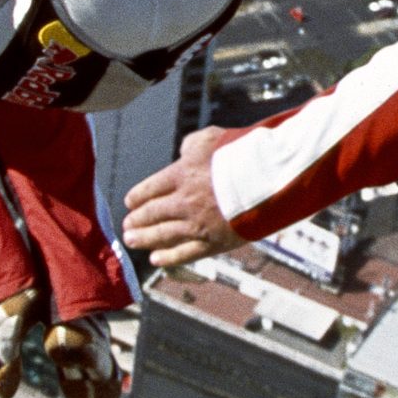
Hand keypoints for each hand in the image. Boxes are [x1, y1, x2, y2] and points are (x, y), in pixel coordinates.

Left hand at [120, 125, 244, 268]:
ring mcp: (197, 224)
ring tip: (131, 241)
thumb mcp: (212, 137)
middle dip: (137, 220)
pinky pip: (184, 254)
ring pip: (162, 235)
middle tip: (127, 225)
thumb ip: (192, 145)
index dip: (137, 197)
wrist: (269, 180)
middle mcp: (184, 201)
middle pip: (152, 213)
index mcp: (182, 174)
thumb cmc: (243, 154)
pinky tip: (155, 260)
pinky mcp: (213, 243)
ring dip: (144, 239)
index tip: (130, 203)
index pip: (150, 188)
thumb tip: (183, 152)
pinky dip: (168, 258)